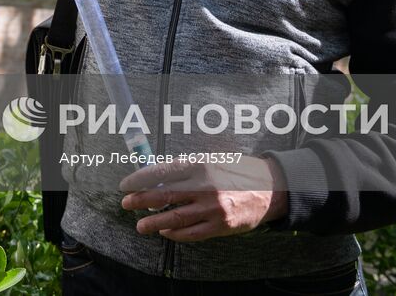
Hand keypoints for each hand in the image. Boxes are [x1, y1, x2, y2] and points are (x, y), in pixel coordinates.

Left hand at [118, 156, 288, 240]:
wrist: (270, 189)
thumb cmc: (236, 171)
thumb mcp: (211, 160)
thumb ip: (185, 167)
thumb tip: (154, 174)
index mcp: (199, 165)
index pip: (161, 172)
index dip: (139, 180)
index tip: (126, 185)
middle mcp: (204, 186)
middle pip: (163, 196)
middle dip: (140, 201)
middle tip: (126, 204)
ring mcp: (212, 208)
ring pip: (174, 218)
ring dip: (153, 223)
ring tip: (140, 225)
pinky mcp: (221, 226)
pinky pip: (191, 233)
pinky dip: (175, 234)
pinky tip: (166, 232)